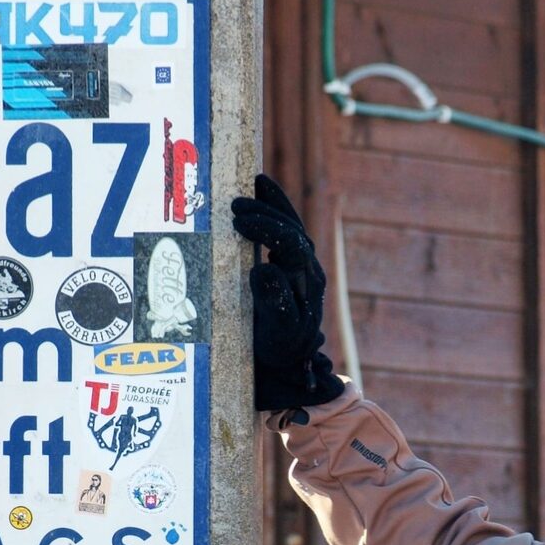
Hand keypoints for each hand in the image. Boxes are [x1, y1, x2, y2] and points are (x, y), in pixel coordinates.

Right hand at [231, 174, 346, 412]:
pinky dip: (275, 211)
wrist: (288, 360)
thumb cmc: (279, 347)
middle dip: (265, 213)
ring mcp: (303, 266)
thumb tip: (263, 268)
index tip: (237, 222)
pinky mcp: (293, 265)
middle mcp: (309, 270)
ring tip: (253, 183)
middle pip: (293, 229)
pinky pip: (286, 231)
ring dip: (273, 204)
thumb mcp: (276, 330)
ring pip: (293, 225)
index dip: (266, 229)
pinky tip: (260, 196)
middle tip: (235, 205)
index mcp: (307, 282)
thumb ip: (274, 302)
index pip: (291, 244)